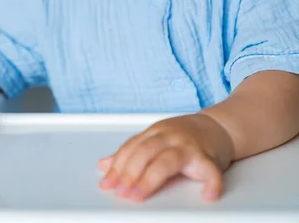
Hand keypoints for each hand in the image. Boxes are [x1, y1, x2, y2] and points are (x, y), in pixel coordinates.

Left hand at [98, 113, 233, 201]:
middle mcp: (171, 136)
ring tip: (140, 194)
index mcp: (156, 132)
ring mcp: (189, 146)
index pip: (132, 147)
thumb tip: (104, 165)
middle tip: (121, 191)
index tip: (108, 183)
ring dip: (151, 178)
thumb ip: (132, 151)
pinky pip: (211, 170)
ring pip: (169, 159)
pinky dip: (211, 183)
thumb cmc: (184, 136)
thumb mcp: (156, 138)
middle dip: (130, 172)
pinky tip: (206, 195)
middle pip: (146, 151)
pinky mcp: (209, 157)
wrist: (217, 127)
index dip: (118, 165)